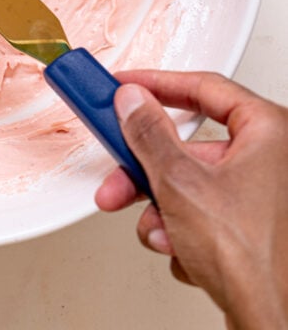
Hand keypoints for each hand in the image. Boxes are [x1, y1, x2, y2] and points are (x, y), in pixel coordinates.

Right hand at [95, 70, 287, 329]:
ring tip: (161, 231)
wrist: (272, 324)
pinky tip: (184, 251)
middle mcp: (273, 159)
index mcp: (270, 131)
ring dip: (164, 210)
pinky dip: (184, 232)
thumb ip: (149, 134)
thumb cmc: (252, 260)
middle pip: (190, 146)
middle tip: (118, 172)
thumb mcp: (181, 183)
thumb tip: (134, 102)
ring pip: (192, 185)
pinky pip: (203, 214)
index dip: (158, 84)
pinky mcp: (253, 229)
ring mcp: (265, 196)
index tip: (127, 87)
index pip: (205, 88)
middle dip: (148, 170)